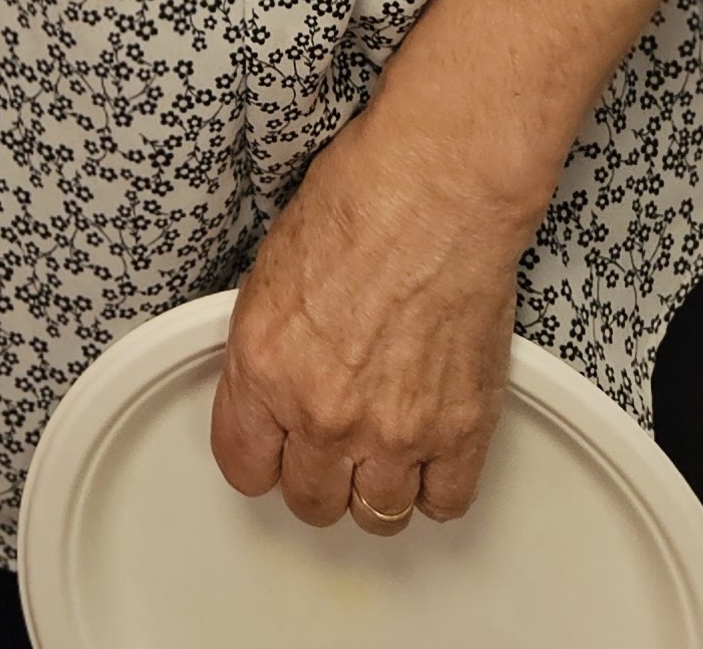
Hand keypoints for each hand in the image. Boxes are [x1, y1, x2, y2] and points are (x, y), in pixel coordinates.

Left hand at [210, 102, 529, 537]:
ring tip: (382, 447)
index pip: (242, 465)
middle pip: (311, 500)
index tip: (274, 449)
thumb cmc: (359, 201)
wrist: (436, 187)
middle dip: (318, 474)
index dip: (261, 457)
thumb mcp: (271, 272)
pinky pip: (445, 503)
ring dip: (376, 486)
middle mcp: (323, 411)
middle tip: (332, 443)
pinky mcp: (460, 430)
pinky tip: (429, 453)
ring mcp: (395, 429)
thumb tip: (272, 389)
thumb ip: (269, 349)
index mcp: (264, 366)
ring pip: (376, 515)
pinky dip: (436, 485)